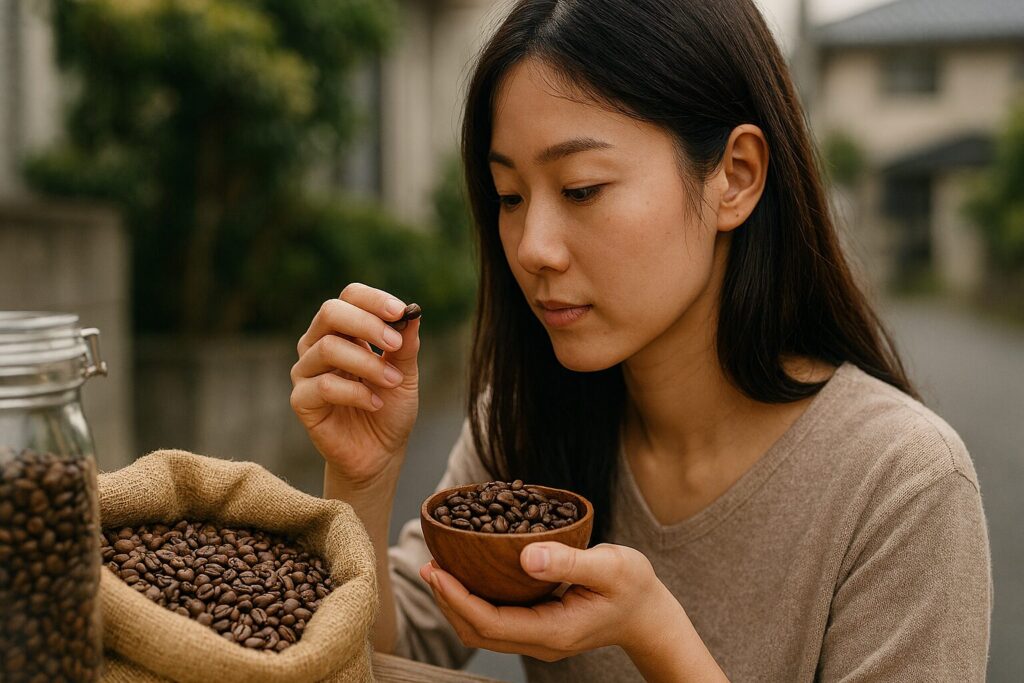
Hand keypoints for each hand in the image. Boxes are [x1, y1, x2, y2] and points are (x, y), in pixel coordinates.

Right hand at [290, 283, 419, 487]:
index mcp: (343, 330)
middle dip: (367, 324)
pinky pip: (323, 385)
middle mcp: (318, 344)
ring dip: (368, 363)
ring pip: (328, 348)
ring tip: (393, 382)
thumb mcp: (405, 374)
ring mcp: (306, 371)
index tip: (401, 311)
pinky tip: (375, 403)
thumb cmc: (389, 408)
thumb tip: (413, 312)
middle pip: (330, 312)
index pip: (349, 297)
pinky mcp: (301, 401)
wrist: (380, 452)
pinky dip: (356, 392)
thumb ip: (406, 345)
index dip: (374, 300)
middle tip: (395, 345)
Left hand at [418, 542, 673, 662]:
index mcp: (554, 630)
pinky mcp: (538, 627)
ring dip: (456, 602)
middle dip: (447, 600)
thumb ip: (570, 561)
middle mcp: (541, 641)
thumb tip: (527, 556)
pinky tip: (466, 574)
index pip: (491, 622)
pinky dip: (473, 600)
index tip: (436, 570)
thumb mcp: (611, 566)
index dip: (457, 598)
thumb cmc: (634, 587)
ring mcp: (538, 638)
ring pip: (483, 630)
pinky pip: (496, 621)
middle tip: (427, 564)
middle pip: (478, 631)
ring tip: (437, 569)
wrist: (649, 614)